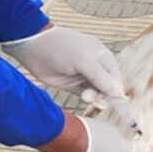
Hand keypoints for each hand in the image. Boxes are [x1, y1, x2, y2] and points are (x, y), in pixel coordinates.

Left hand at [2, 25, 124, 98]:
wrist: (33, 47)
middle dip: (105, 95)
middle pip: (107, 86)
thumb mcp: (84, 61)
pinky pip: (86, 96)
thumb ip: (101, 78)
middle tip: (99, 100)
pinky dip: (88, 99)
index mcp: (101, 56)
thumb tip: (118, 92)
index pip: (115, 76)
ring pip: (97, 92)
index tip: (119, 103)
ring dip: (95, 97)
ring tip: (88, 96)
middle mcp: (95, 66)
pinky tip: (85, 96)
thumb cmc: (61, 48)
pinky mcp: (72, 85)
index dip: (117, 90)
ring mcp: (83, 76)